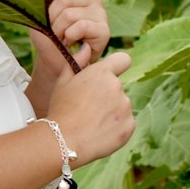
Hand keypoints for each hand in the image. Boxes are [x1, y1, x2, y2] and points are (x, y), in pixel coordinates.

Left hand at [30, 0, 109, 72]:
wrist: (58, 63)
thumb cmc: (50, 39)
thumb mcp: (42, 17)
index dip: (49, 9)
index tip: (49, 21)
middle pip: (64, 0)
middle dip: (54, 22)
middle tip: (57, 34)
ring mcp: (101, 13)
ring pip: (70, 14)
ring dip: (60, 32)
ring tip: (64, 39)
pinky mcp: (104, 29)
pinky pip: (81, 26)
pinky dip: (70, 36)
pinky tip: (73, 43)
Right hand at [46, 51, 134, 165]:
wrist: (64, 141)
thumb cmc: (60, 109)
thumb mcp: (62, 81)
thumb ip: (77, 61)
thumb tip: (87, 47)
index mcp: (102, 72)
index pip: (123, 59)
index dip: (117, 66)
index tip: (110, 75)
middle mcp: (117, 87)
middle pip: (117, 87)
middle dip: (106, 94)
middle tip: (88, 108)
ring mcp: (125, 107)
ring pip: (121, 105)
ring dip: (111, 111)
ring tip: (91, 122)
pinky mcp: (129, 126)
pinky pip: (125, 122)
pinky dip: (116, 127)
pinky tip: (98, 131)